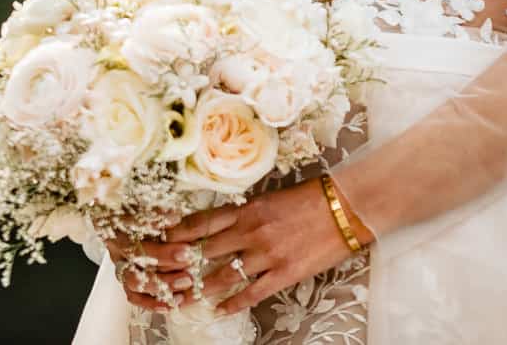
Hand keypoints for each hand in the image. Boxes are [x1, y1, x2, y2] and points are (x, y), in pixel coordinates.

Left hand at [105, 178, 357, 316]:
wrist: (346, 208)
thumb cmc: (310, 198)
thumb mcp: (271, 197)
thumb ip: (246, 210)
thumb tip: (223, 220)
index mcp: (246, 209)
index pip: (201, 223)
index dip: (177, 235)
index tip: (160, 243)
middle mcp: (251, 232)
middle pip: (205, 251)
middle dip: (181, 265)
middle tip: (161, 276)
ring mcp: (267, 255)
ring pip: (224, 275)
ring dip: (200, 288)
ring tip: (182, 297)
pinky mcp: (284, 273)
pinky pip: (252, 292)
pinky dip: (233, 303)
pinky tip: (219, 309)